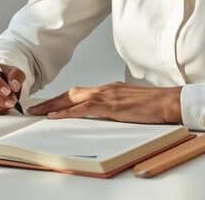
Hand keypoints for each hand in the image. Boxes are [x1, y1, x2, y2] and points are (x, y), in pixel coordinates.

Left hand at [27, 82, 181, 123]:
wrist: (170, 101)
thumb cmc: (154, 105)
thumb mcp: (130, 105)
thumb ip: (115, 107)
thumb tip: (105, 115)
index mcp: (109, 89)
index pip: (79, 92)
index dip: (62, 98)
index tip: (47, 105)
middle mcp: (105, 88)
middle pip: (71, 92)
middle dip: (51, 100)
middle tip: (34, 108)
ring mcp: (108, 95)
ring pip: (73, 98)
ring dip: (53, 105)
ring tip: (37, 112)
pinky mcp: (111, 105)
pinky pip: (84, 108)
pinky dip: (67, 112)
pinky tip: (55, 116)